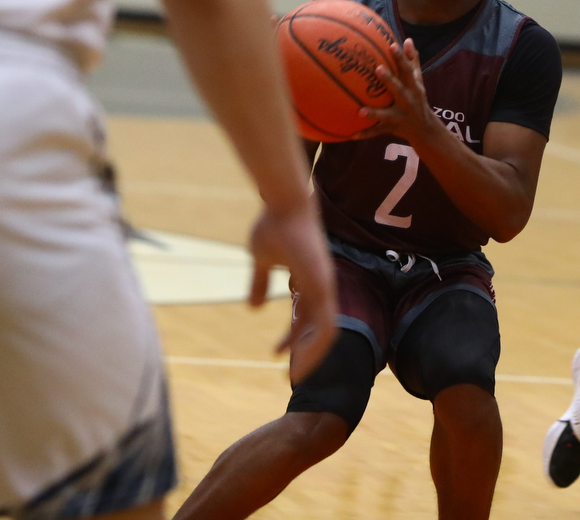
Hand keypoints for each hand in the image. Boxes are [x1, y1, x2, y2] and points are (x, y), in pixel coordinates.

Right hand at [247, 203, 337, 382]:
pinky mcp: (324, 288)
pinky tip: (301, 361)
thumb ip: (259, 283)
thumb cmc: (274, 225)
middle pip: (316, 328)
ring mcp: (326, 287)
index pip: (304, 317)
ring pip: (326, 333)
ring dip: (311, 356)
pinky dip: (316, 347)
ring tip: (296, 376)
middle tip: (290, 374)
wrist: (284, 205)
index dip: (292, 337)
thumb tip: (252, 308)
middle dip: (303, 352)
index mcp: (308, 280)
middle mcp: (321, 286)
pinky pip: (327, 327)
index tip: (275, 353)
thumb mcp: (262, 259)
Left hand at [359, 39, 439, 144]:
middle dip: (389, 80)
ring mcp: (399, 116)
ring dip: (374, 113)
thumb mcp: (417, 80)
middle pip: (398, 89)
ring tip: (360, 111)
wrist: (424, 128)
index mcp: (413, 87)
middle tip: (378, 69)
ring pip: (386, 115)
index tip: (392, 45)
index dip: (401, 58)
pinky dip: (365, 134)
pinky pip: (377, 132)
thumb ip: (412, 61)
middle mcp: (407, 101)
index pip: (407, 70)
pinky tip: (351, 135)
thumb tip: (408, 40)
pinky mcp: (391, 129)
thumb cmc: (416, 97)